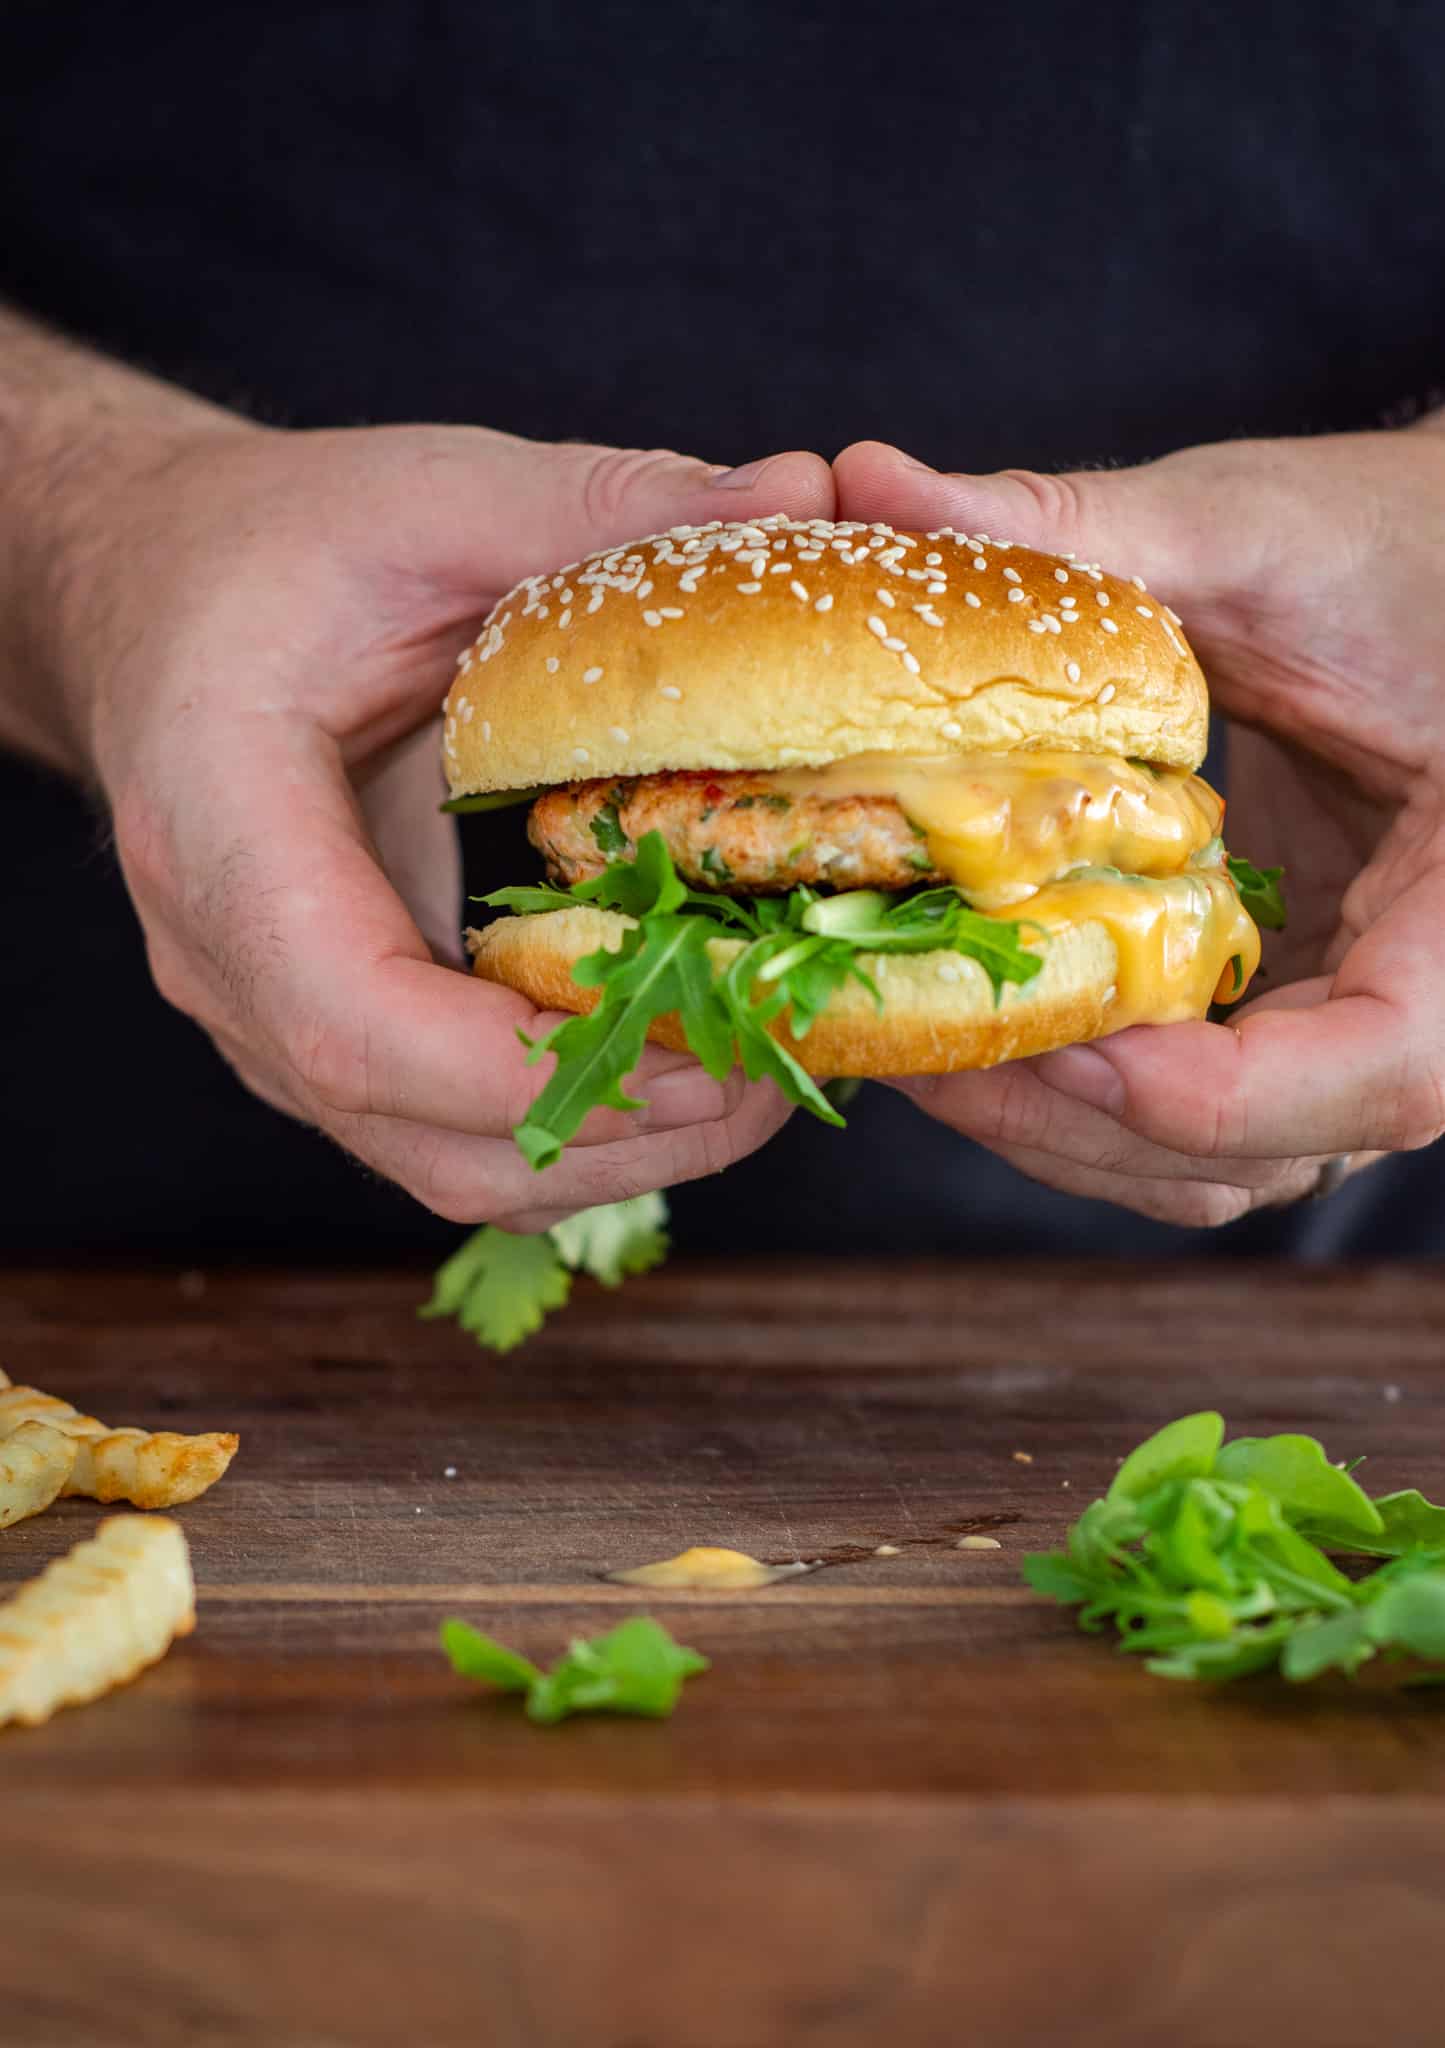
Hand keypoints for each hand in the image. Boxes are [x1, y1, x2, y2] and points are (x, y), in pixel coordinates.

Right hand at [36, 403, 831, 1227]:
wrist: (158, 601)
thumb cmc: (268, 549)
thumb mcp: (422, 497)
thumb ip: (591, 506)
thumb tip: (793, 494)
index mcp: (219, 827)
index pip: (354, 1020)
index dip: (532, 1065)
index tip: (699, 1035)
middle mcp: (232, 961)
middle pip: (425, 1136)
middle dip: (626, 1125)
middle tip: (780, 1059)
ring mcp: (276, 1018)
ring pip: (451, 1167)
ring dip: (623, 1148)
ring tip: (761, 1070)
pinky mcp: (335, 1034)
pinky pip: (456, 1134)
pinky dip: (584, 1123)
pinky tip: (685, 1053)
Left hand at [832, 427, 1444, 1224]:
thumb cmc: (1396, 541)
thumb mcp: (1254, 531)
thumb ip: (1084, 531)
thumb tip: (875, 480)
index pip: (1387, 1068)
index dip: (1218, 1097)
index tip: (1070, 1052)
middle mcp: (1437, 993)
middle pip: (1268, 1150)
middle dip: (1080, 1121)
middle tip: (920, 1040)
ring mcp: (1357, 1023)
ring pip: (1216, 1164)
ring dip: (1061, 1130)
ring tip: (921, 1033)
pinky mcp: (1289, 1014)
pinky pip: (1192, 1118)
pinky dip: (1079, 1101)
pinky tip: (978, 1010)